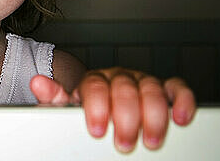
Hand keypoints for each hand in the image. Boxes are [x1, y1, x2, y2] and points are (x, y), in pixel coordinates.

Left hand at [30, 68, 195, 152]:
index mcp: (94, 80)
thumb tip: (37, 83)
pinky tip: (180, 118)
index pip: (95, 87)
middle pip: (125, 89)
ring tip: (150, 141)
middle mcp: (118, 77)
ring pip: (151, 88)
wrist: (101, 105)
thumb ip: (54, 98)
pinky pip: (176, 88)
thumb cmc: (85, 110)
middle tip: (123, 143)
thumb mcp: (67, 107)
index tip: (97, 129)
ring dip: (154, 116)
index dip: (97, 107)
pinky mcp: (164, 89)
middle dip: (126, 117)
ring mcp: (142, 82)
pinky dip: (181, 100)